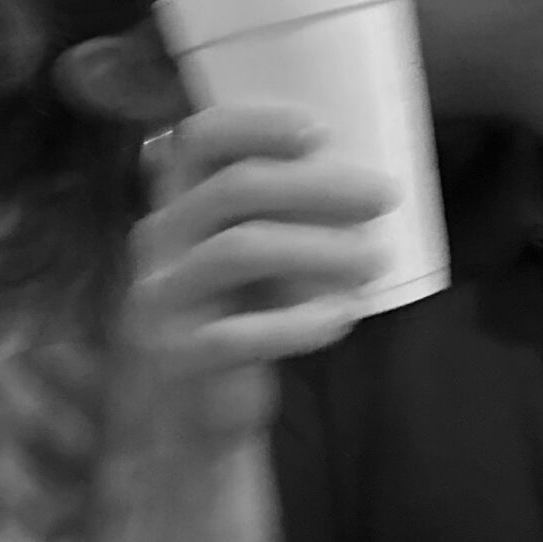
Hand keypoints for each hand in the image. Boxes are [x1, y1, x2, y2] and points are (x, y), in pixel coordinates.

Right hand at [129, 104, 395, 447]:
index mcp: (177, 203)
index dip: (256, 124)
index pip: (199, 140)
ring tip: (375, 259)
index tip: (320, 131)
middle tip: (384, 196)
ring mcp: (161, 298)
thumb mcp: (251, 258)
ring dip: (319, 248)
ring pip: (238, 250)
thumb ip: (278, 216)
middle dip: (317, 185)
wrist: (191, 417)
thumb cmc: (238, 318)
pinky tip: (340, 320)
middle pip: (233, 188)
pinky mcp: (176, 356)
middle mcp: (158, 240)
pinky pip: (236, 332)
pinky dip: (297, 323)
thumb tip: (364, 180)